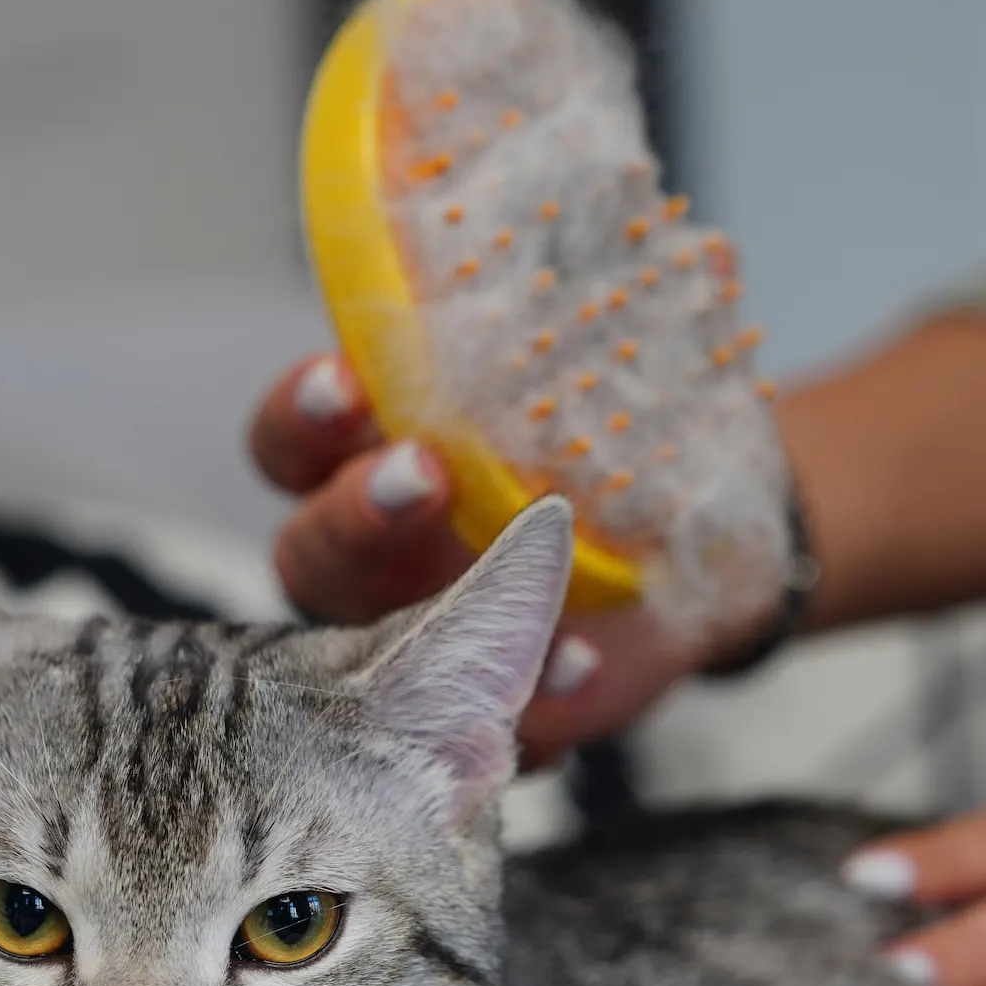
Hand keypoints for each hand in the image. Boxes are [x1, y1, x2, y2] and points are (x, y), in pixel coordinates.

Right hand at [248, 354, 709, 768]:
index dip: (304, 416)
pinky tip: (580, 663)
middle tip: (423, 472)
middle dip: (358, 512)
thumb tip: (649, 255)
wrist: (693, 555)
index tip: (346, 378)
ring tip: (502, 595)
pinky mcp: (492, 719)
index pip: (293, 444)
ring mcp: (421, 652)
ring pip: (370, 657)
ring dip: (426, 623)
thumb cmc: (601, 447)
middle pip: (312, 552)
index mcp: (365, 466)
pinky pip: (492, 729)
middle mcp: (374, 566)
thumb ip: (561, 349)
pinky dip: (537, 698)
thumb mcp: (583, 383)